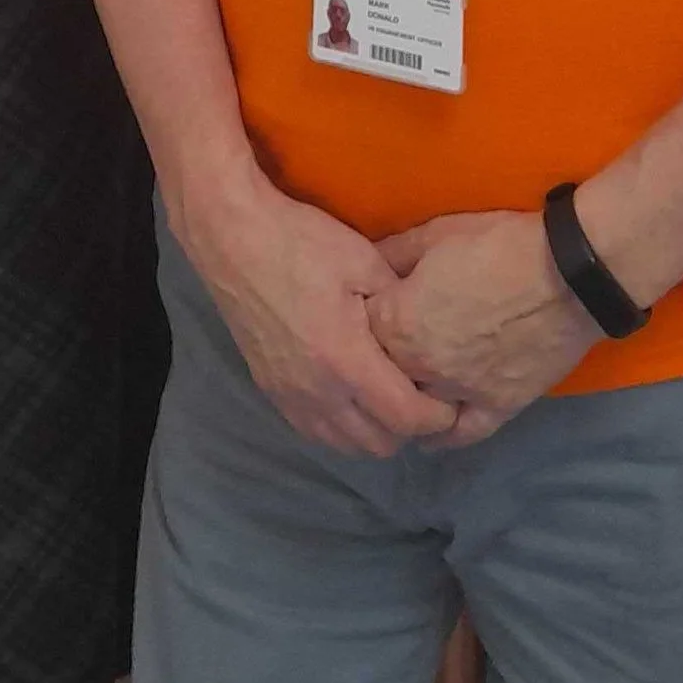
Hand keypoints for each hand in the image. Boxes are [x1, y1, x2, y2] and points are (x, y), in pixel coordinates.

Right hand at [177, 172, 459, 457]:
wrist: (231, 237)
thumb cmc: (300, 242)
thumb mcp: (364, 261)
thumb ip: (400, 305)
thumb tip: (426, 332)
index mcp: (345, 361)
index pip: (405, 418)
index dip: (436, 416)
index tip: (451, 398)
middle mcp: (316, 392)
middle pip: (378, 444)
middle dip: (409, 427)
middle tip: (422, 394)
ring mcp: (289, 395)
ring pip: (345, 445)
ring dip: (373, 431)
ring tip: (387, 396)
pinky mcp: (270, 389)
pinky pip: (315, 431)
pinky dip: (341, 427)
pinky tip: (350, 395)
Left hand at [369, 211, 599, 446]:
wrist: (566, 272)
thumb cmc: (496, 244)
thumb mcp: (435, 234)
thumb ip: (392, 253)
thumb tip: (364, 264)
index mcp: (398, 321)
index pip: (359, 330)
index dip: (365, 316)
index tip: (372, 307)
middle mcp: (420, 366)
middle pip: (383, 372)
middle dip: (380, 358)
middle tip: (390, 341)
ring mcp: (457, 393)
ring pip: (416, 408)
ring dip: (408, 396)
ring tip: (405, 385)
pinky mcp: (496, 408)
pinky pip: (460, 434)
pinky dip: (442, 437)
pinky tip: (430, 435)